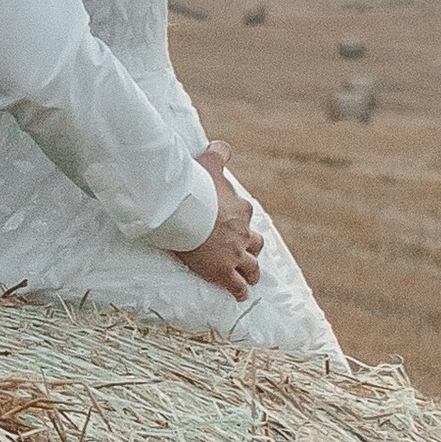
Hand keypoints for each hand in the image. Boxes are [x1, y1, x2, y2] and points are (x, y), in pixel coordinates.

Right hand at [177, 143, 263, 301]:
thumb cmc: (195, 188)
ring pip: (251, 266)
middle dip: (251, 248)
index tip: (230, 221)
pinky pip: (237, 285)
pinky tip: (240, 295)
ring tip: (250, 276)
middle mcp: (242, 232)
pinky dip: (240, 291)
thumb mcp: (209, 163)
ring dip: (252, 271)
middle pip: (255, 243)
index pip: (244, 214)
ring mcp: (235, 253)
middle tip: (245, 252)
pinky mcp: (223, 271)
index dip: (238, 219)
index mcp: (240, 208)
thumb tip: (223, 146)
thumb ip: (219, 153)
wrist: (185, 212)